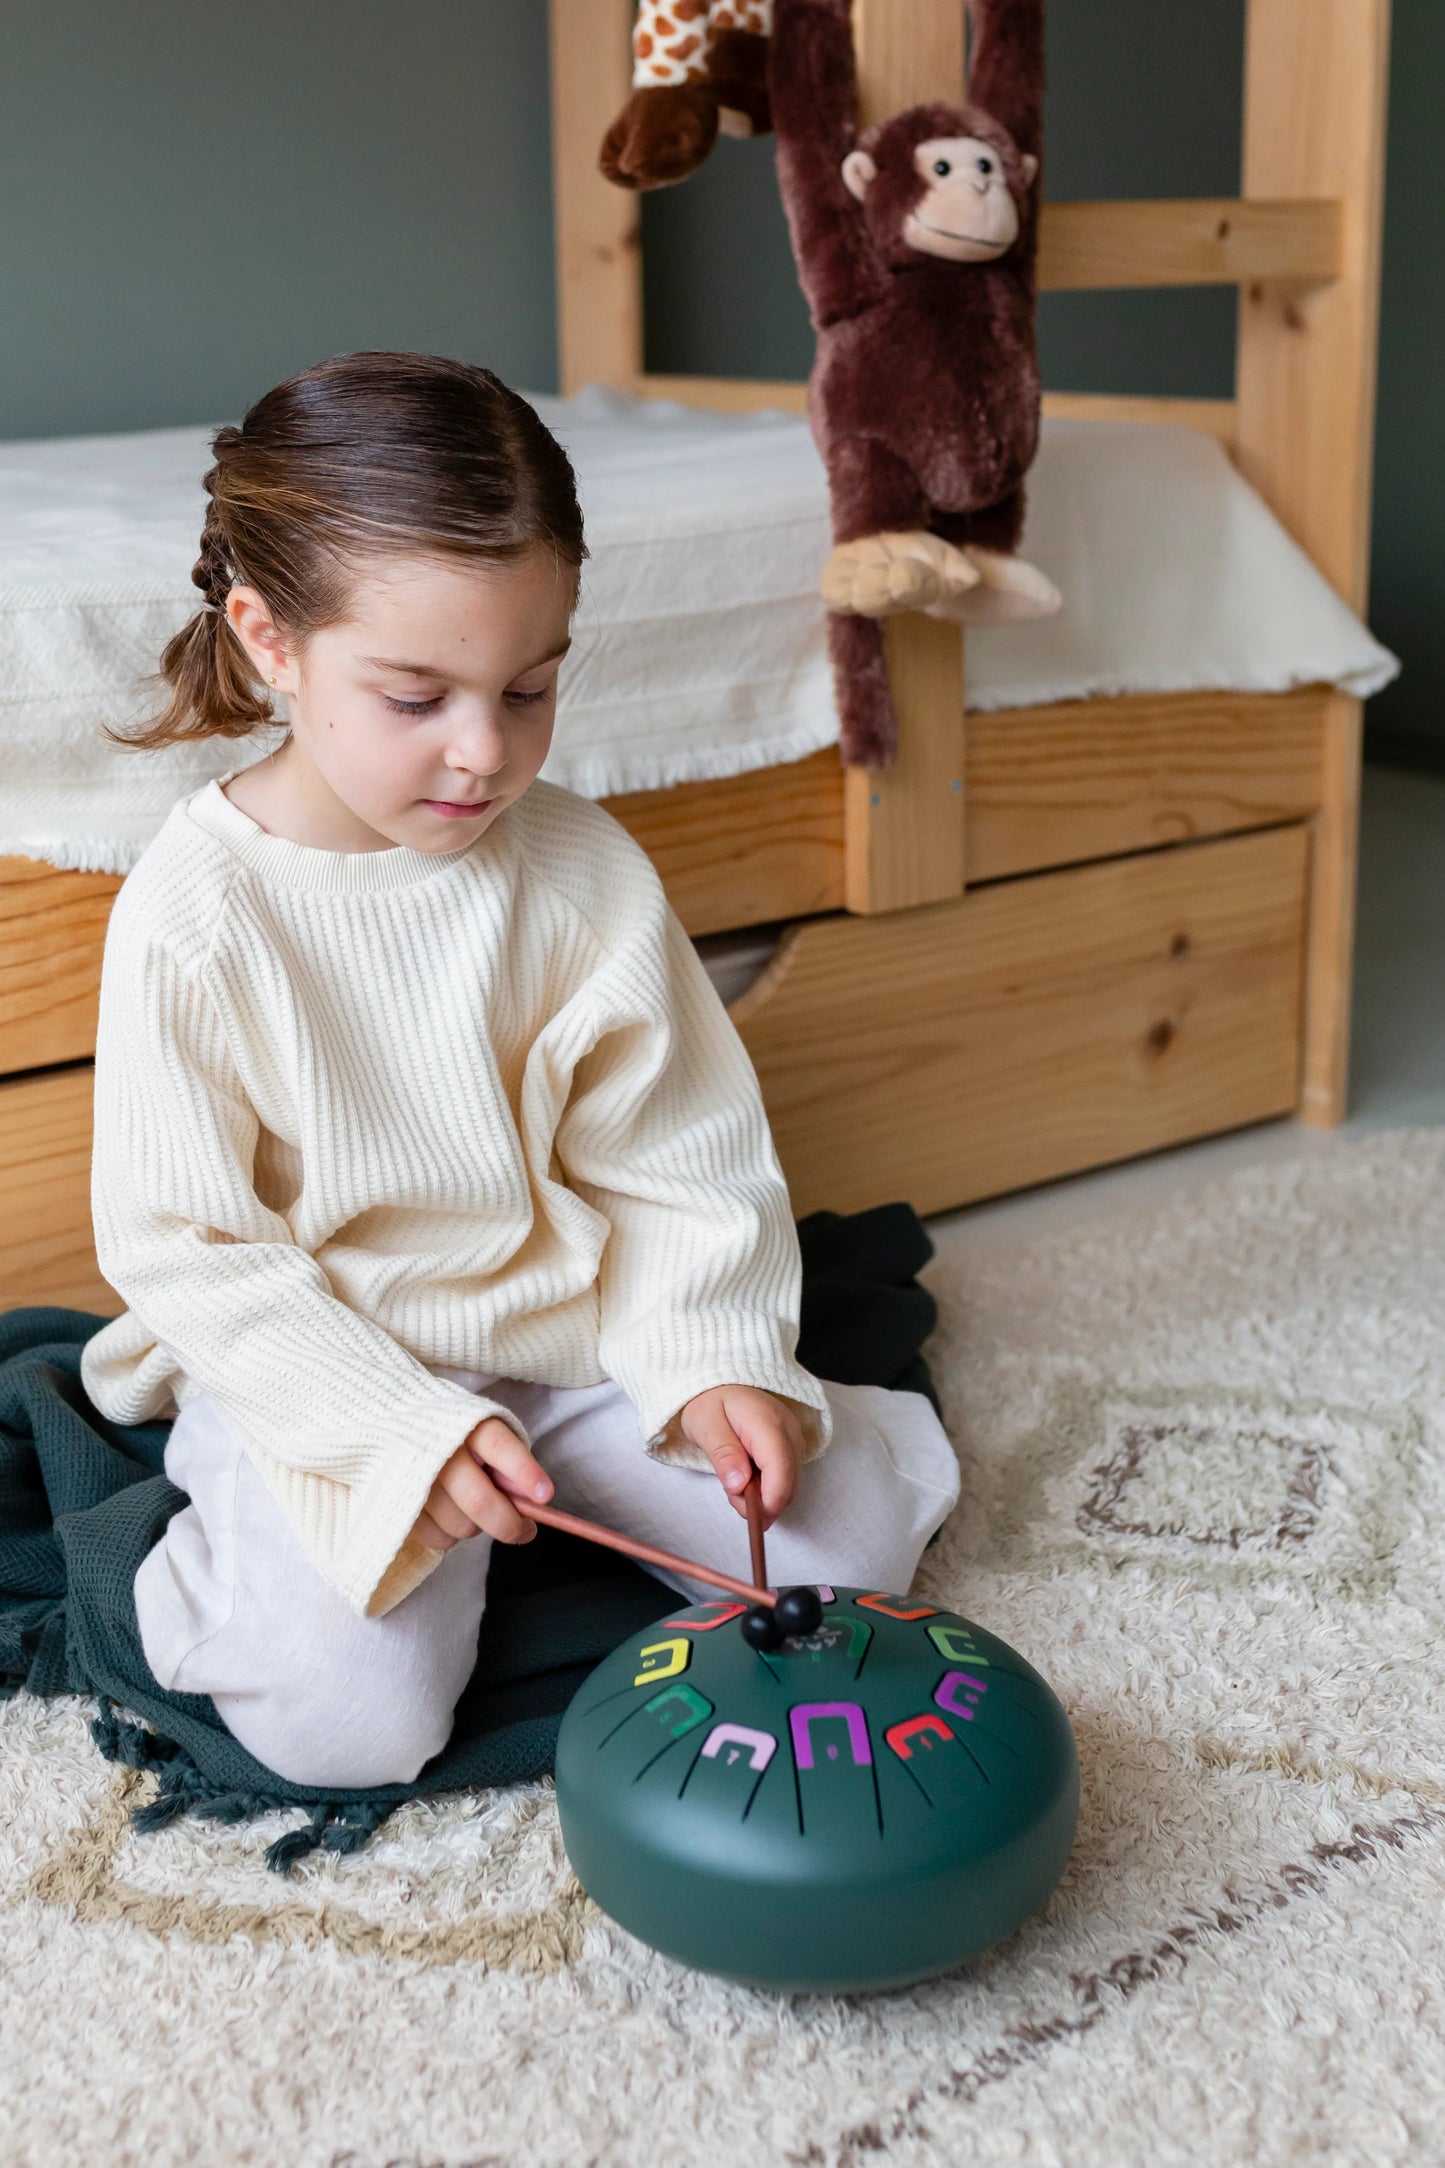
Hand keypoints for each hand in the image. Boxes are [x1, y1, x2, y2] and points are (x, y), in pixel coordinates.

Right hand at [409, 1415, 552, 1552]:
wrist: (396, 1423)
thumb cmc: (456, 1434)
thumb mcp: (485, 1431)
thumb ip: (509, 1460)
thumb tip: (532, 1498)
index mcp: (467, 1423)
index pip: (498, 1445)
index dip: (523, 1471)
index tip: (545, 1495)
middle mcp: (438, 1449)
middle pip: (479, 1499)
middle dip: (510, 1524)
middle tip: (525, 1529)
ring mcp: (414, 1478)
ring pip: (461, 1525)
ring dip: (479, 1528)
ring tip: (477, 1511)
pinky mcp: (398, 1502)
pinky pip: (438, 1538)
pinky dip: (453, 1536)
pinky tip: (453, 1516)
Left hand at [677, 1384, 805, 1529]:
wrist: (719, 1383)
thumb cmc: (708, 1401)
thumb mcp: (704, 1425)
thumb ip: (723, 1454)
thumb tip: (739, 1485)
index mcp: (767, 1422)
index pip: (781, 1470)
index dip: (769, 1501)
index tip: (749, 1516)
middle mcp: (789, 1430)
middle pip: (790, 1483)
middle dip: (764, 1502)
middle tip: (732, 1495)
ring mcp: (794, 1437)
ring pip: (790, 1484)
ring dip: (765, 1495)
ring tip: (735, 1481)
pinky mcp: (792, 1445)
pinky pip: (787, 1476)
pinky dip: (768, 1486)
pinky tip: (747, 1476)